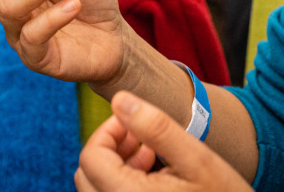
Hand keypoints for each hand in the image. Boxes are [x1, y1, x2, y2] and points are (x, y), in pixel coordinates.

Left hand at [75, 92, 251, 191]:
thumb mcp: (197, 158)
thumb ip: (156, 127)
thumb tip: (118, 99)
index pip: (91, 157)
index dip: (108, 131)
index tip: (135, 122)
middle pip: (87, 173)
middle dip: (110, 148)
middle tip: (142, 137)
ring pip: (95, 188)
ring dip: (116, 165)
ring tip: (151, 154)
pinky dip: (122, 183)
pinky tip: (154, 175)